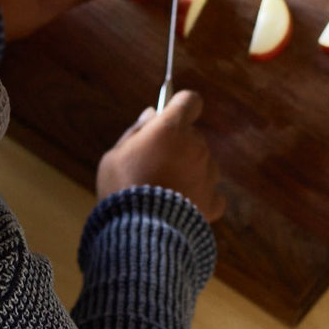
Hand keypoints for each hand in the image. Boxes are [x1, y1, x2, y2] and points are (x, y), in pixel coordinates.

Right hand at [96, 90, 225, 222]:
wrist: (139, 228)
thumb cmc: (121, 186)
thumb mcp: (115, 154)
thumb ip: (137, 131)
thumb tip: (152, 114)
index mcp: (171, 128)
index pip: (189, 101)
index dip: (181, 105)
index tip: (170, 114)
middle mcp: (195, 146)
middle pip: (192, 136)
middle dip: (177, 145)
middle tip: (152, 165)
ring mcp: (208, 173)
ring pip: (202, 163)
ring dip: (188, 170)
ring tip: (164, 190)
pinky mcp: (213, 200)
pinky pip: (211, 192)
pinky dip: (200, 196)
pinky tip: (181, 204)